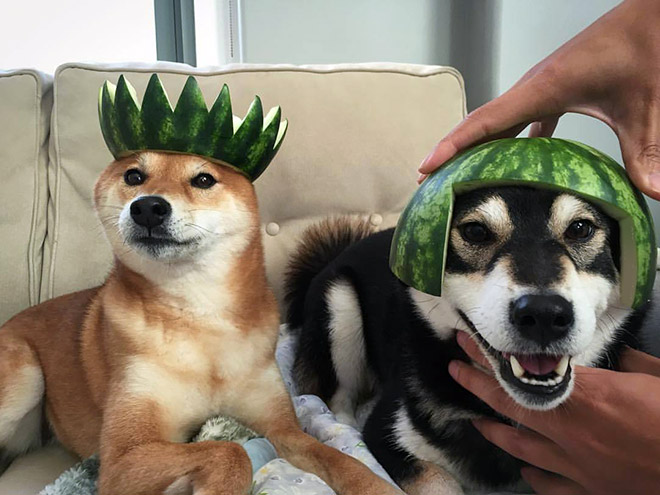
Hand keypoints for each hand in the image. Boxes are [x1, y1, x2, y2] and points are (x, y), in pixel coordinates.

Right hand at [418, 0, 659, 199]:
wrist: (655, 14)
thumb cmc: (646, 47)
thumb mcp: (646, 105)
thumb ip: (647, 151)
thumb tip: (656, 194)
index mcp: (543, 89)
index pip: (484, 121)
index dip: (451, 145)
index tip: (426, 167)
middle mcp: (533, 87)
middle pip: (479, 123)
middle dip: (452, 151)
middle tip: (430, 180)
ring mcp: (542, 86)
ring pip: (497, 120)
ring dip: (477, 144)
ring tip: (461, 173)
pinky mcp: (556, 87)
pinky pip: (522, 117)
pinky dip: (512, 138)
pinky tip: (520, 158)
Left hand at [449, 331, 659, 494]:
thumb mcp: (659, 379)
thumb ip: (633, 366)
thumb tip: (623, 357)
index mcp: (590, 396)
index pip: (528, 370)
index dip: (497, 356)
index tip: (471, 342)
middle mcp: (572, 430)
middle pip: (510, 403)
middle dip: (477, 383)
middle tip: (455, 368)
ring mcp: (578, 465)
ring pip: (520, 446)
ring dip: (494, 431)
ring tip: (477, 420)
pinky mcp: (591, 491)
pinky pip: (551, 486)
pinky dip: (534, 476)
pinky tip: (525, 470)